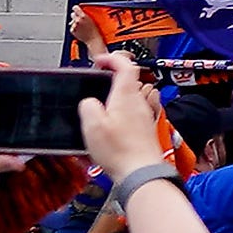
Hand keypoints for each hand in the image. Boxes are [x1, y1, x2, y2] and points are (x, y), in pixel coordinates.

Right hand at [76, 53, 172, 181]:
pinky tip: (110, 127)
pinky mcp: (144, 130)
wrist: (141, 173)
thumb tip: (89, 102)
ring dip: (116, 97)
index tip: (100, 60)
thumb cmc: (120, 151)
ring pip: (130, 98)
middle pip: (128, 81)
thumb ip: (88, 106)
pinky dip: (120, 113)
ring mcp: (144, 116)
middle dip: (111, 79)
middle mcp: (139, 103)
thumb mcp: (93, 125)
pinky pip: (131, 114)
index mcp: (126, 96)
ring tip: (101, 105)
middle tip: (97, 82)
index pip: (125, 66)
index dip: (112, 59)